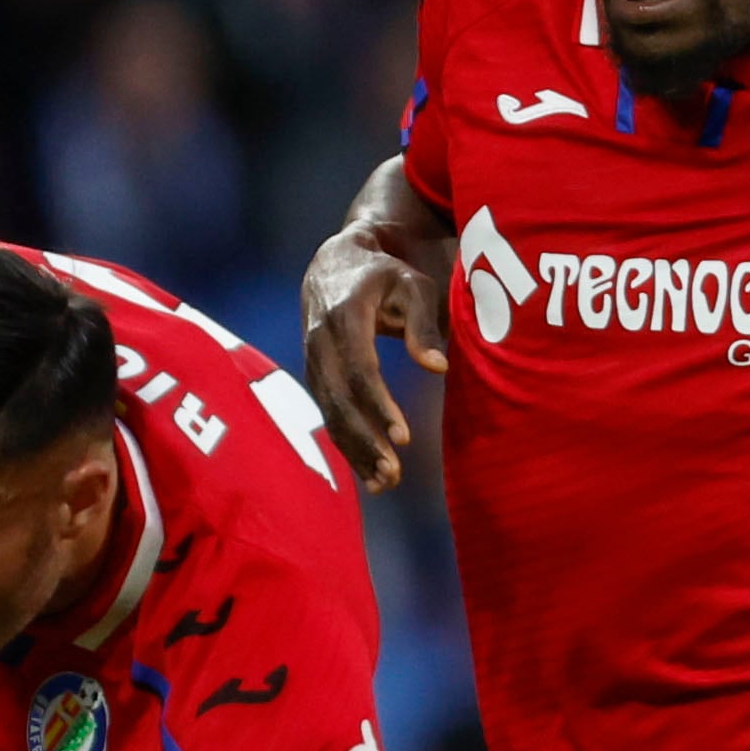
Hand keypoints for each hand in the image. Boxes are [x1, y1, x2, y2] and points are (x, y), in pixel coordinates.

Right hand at [300, 214, 448, 495]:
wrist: (331, 267)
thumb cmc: (383, 276)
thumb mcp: (412, 285)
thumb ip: (423, 324)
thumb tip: (438, 367)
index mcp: (344, 317)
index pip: (360, 369)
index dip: (379, 406)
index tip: (404, 437)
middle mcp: (320, 343)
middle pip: (340, 400)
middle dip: (365, 440)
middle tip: (394, 474)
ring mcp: (312, 362)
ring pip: (330, 414)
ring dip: (355, 451)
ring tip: (385, 483)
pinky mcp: (314, 377)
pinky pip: (328, 415)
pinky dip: (348, 446)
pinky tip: (369, 474)